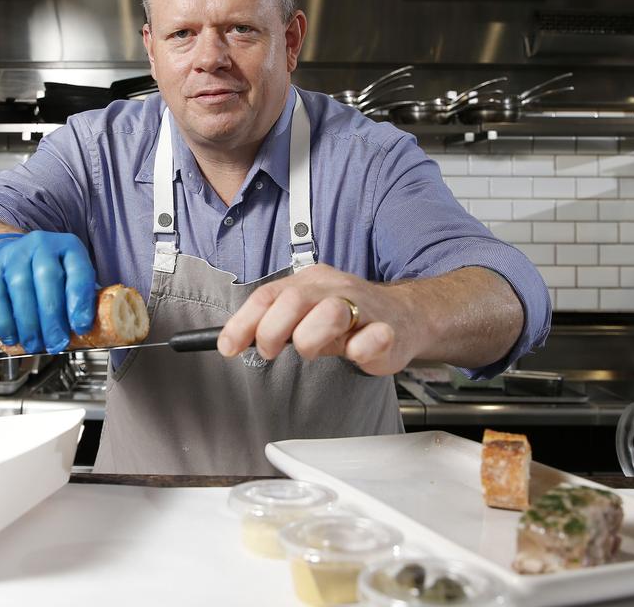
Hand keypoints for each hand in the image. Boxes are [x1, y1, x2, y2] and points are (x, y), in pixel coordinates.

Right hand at [0, 231, 96, 353]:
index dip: (80, 301)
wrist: (5, 254)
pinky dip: (5, 322)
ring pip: (21, 288)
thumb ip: (81, 299)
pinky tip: (14, 337)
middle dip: (53, 317)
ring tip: (36, 345)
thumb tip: (95, 332)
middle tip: (57, 343)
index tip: (81, 327)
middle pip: (48, 278)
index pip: (78, 271)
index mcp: (68, 247)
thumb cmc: (45, 273)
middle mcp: (41, 245)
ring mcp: (14, 255)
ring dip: (29, 323)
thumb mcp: (68, 276)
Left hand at [216, 264, 419, 375]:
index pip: (269, 295)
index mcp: (311, 282)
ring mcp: (364, 307)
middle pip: (294, 300)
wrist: (405, 317)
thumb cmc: (348, 319)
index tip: (228, 347)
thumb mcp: (306, 316)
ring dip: (311, 338)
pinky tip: (355, 353)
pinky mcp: (388, 330)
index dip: (243, 322)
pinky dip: (360, 349)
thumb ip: (273, 324)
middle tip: (269, 351)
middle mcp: (335, 288)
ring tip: (314, 350)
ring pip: (331, 312)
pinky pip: (372, 338)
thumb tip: (230, 340)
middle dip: (273, 330)